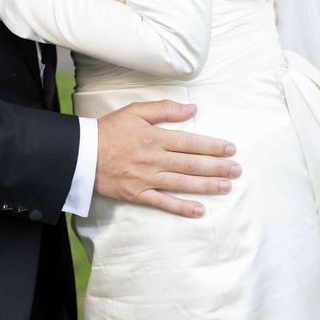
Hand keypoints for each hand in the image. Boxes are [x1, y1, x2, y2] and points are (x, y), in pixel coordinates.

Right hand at [95, 101, 241, 217]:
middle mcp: (154, 159)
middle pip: (191, 164)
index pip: (190, 142)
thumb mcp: (135, 111)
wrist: (82, 154)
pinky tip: (200, 210)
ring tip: (227, 187)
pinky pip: (164, 203)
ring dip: (207, 186)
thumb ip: (164, 109)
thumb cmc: (109, 129)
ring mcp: (147, 178)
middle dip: (217, 167)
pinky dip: (182, 207)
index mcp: (155, 137)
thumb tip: (191, 109)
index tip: (230, 148)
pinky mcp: (138, 194)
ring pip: (183, 183)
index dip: (212, 146)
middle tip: (237, 170)